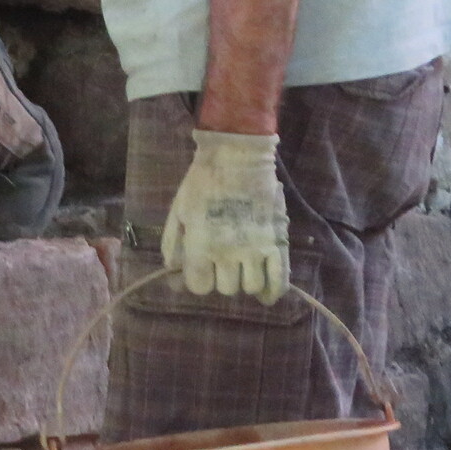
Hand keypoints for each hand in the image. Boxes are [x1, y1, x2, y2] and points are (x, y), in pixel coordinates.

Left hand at [162, 130, 288, 303]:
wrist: (236, 155)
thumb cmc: (202, 181)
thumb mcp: (178, 210)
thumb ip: (172, 243)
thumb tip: (171, 272)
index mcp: (201, 244)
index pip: (199, 286)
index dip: (197, 279)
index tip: (200, 269)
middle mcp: (229, 252)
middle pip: (226, 288)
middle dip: (221, 278)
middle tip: (222, 262)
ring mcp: (255, 248)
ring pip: (251, 287)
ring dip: (245, 281)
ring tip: (242, 267)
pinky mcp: (276, 241)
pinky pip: (279, 279)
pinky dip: (273, 292)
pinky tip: (266, 294)